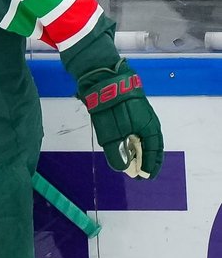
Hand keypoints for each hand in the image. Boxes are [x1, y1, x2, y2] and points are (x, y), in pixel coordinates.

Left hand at [78, 59, 163, 178]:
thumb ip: (116, 154)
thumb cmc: (113, 110)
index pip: (154, 152)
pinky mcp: (129, 109)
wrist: (104, 81)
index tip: (144, 177)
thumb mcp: (112, 135)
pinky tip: (123, 143)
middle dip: (145, 159)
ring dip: (137, 149)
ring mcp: (140, 115)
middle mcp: (148, 123)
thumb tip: (122, 168)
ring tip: (130, 161)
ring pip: (141, 137)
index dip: (149, 166)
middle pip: (150, 145)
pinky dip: (131, 139)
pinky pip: (134, 129)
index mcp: (150, 129)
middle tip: (138, 172)